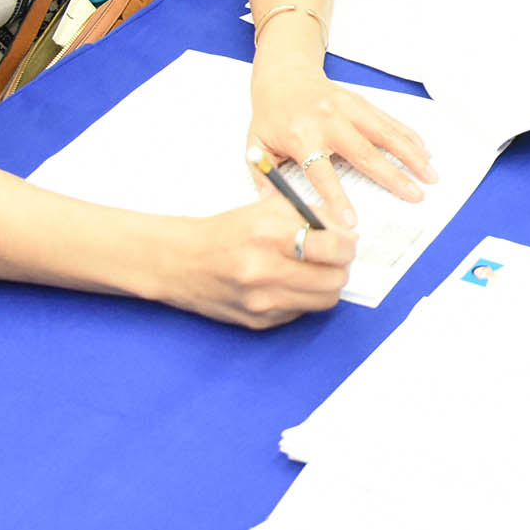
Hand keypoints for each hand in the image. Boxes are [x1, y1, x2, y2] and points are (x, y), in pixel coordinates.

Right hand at [157, 197, 361, 328]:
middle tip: (332, 257)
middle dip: (340, 266)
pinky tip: (286, 284)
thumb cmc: (227, 232)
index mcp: (268, 235)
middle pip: (335, 279)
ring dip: (325, 285)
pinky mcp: (259, 322)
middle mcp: (265, 271)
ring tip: (312, 271)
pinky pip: (302, 312)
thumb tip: (348, 232)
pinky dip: (302, 298)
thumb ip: (313, 215)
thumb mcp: (268, 208)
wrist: (182, 262)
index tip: (346, 241)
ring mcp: (262, 301)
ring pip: (325, 300)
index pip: (334, 246)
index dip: (347, 244)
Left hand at [248, 63, 434, 224]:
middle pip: (365, 153)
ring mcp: (348, 109)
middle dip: (393, 177)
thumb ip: (263, 177)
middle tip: (415, 196)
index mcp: (300, 136)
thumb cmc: (270, 113)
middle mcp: (328, 121)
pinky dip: (409, 136)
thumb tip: (276, 209)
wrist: (284, 72)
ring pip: (385, 134)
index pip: (320, 173)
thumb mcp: (256, 144)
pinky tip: (424, 150)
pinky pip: (389, 120)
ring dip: (411, 155)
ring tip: (430, 175)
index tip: (352, 222)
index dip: (336, 198)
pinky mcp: (360, 102)